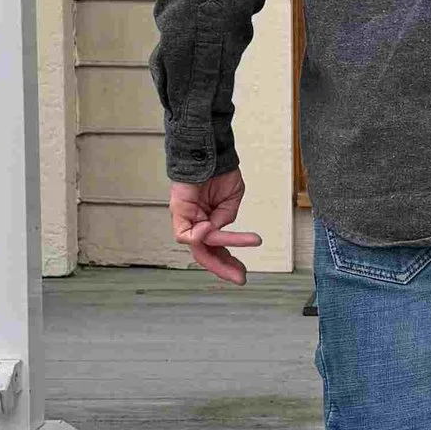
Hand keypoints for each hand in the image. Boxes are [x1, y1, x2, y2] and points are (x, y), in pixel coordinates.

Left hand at [170, 170, 258, 286]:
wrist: (210, 151)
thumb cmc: (218, 172)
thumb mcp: (231, 200)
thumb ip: (225, 219)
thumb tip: (217, 231)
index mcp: (208, 222)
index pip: (215, 249)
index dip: (228, 262)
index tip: (241, 272)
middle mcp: (196, 224)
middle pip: (205, 254)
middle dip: (223, 268)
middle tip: (240, 278)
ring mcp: (186, 220)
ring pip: (200, 245)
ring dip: (225, 245)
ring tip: (252, 240)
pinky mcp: (178, 212)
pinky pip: (186, 235)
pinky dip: (200, 236)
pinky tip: (211, 228)